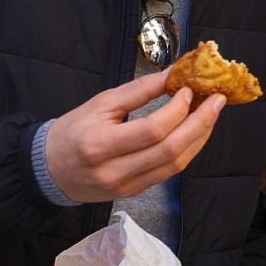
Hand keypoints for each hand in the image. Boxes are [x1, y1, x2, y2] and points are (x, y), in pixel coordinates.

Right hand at [44, 73, 225, 203]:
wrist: (48, 170)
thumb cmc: (72, 131)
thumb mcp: (100, 104)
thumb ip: (138, 90)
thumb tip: (173, 73)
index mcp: (100, 146)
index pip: (151, 131)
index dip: (177, 110)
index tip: (189, 90)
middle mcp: (114, 172)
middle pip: (170, 151)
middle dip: (200, 123)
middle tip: (217, 100)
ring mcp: (126, 187)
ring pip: (175, 165)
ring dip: (199, 138)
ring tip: (211, 114)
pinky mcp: (135, 193)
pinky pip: (169, 173)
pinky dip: (187, 151)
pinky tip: (195, 132)